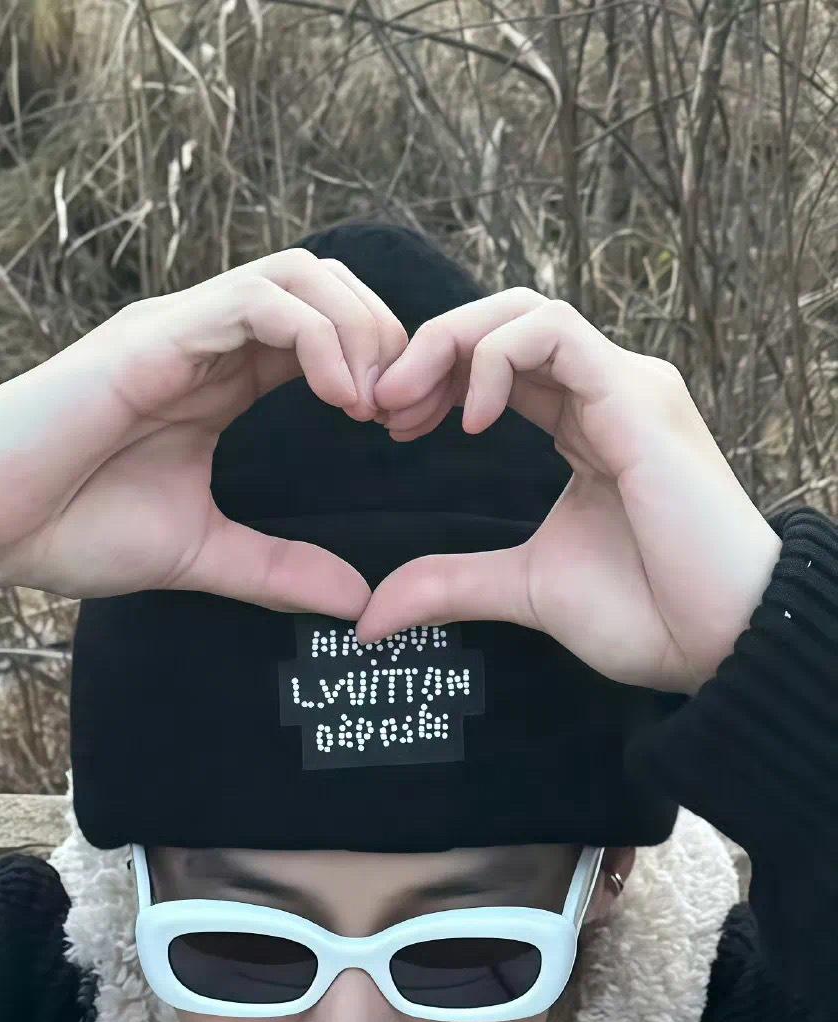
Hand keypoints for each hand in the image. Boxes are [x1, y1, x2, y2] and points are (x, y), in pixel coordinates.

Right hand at [0, 251, 406, 616]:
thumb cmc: (68, 530)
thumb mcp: (200, 555)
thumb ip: (278, 570)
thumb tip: (359, 601)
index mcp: (219, 378)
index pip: (324, 331)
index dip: (382, 368)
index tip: (408, 434)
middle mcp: (203, 339)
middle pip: (326, 285)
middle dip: (386, 338)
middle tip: (408, 415)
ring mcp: (177, 330)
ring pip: (298, 276)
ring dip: (358, 329)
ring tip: (377, 405)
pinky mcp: (152, 338)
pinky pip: (254, 301)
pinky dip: (314, 335)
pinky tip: (341, 397)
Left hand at [357, 290, 781, 690]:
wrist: (719, 642)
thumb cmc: (648, 615)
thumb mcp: (525, 593)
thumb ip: (452, 586)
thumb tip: (372, 616)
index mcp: (587, 424)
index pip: (502, 362)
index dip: (436, 379)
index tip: (388, 426)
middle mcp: (608, 391)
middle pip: (507, 319)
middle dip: (432, 349)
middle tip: (379, 405)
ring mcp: (626, 387)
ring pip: (528, 309)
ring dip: (453, 343)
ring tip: (407, 403)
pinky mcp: (637, 397)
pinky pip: (555, 333)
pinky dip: (498, 358)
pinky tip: (470, 419)